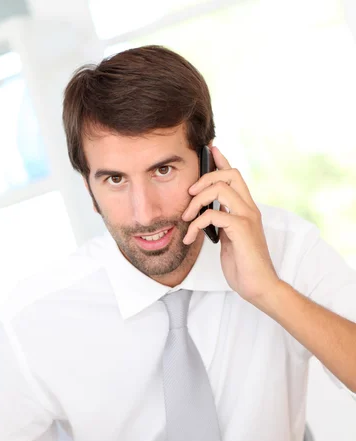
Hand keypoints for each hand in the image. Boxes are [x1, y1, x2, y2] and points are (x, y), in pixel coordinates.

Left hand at [182, 146, 280, 304]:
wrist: (258, 286)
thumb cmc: (244, 266)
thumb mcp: (229, 239)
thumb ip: (222, 223)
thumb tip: (206, 214)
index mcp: (247, 208)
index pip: (236, 176)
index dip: (222, 160)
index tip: (210, 149)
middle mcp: (250, 208)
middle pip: (230, 174)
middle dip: (205, 178)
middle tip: (189, 195)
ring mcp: (247, 217)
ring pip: (221, 188)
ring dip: (197, 200)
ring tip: (186, 217)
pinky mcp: (242, 230)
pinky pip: (213, 215)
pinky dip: (196, 225)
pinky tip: (189, 238)